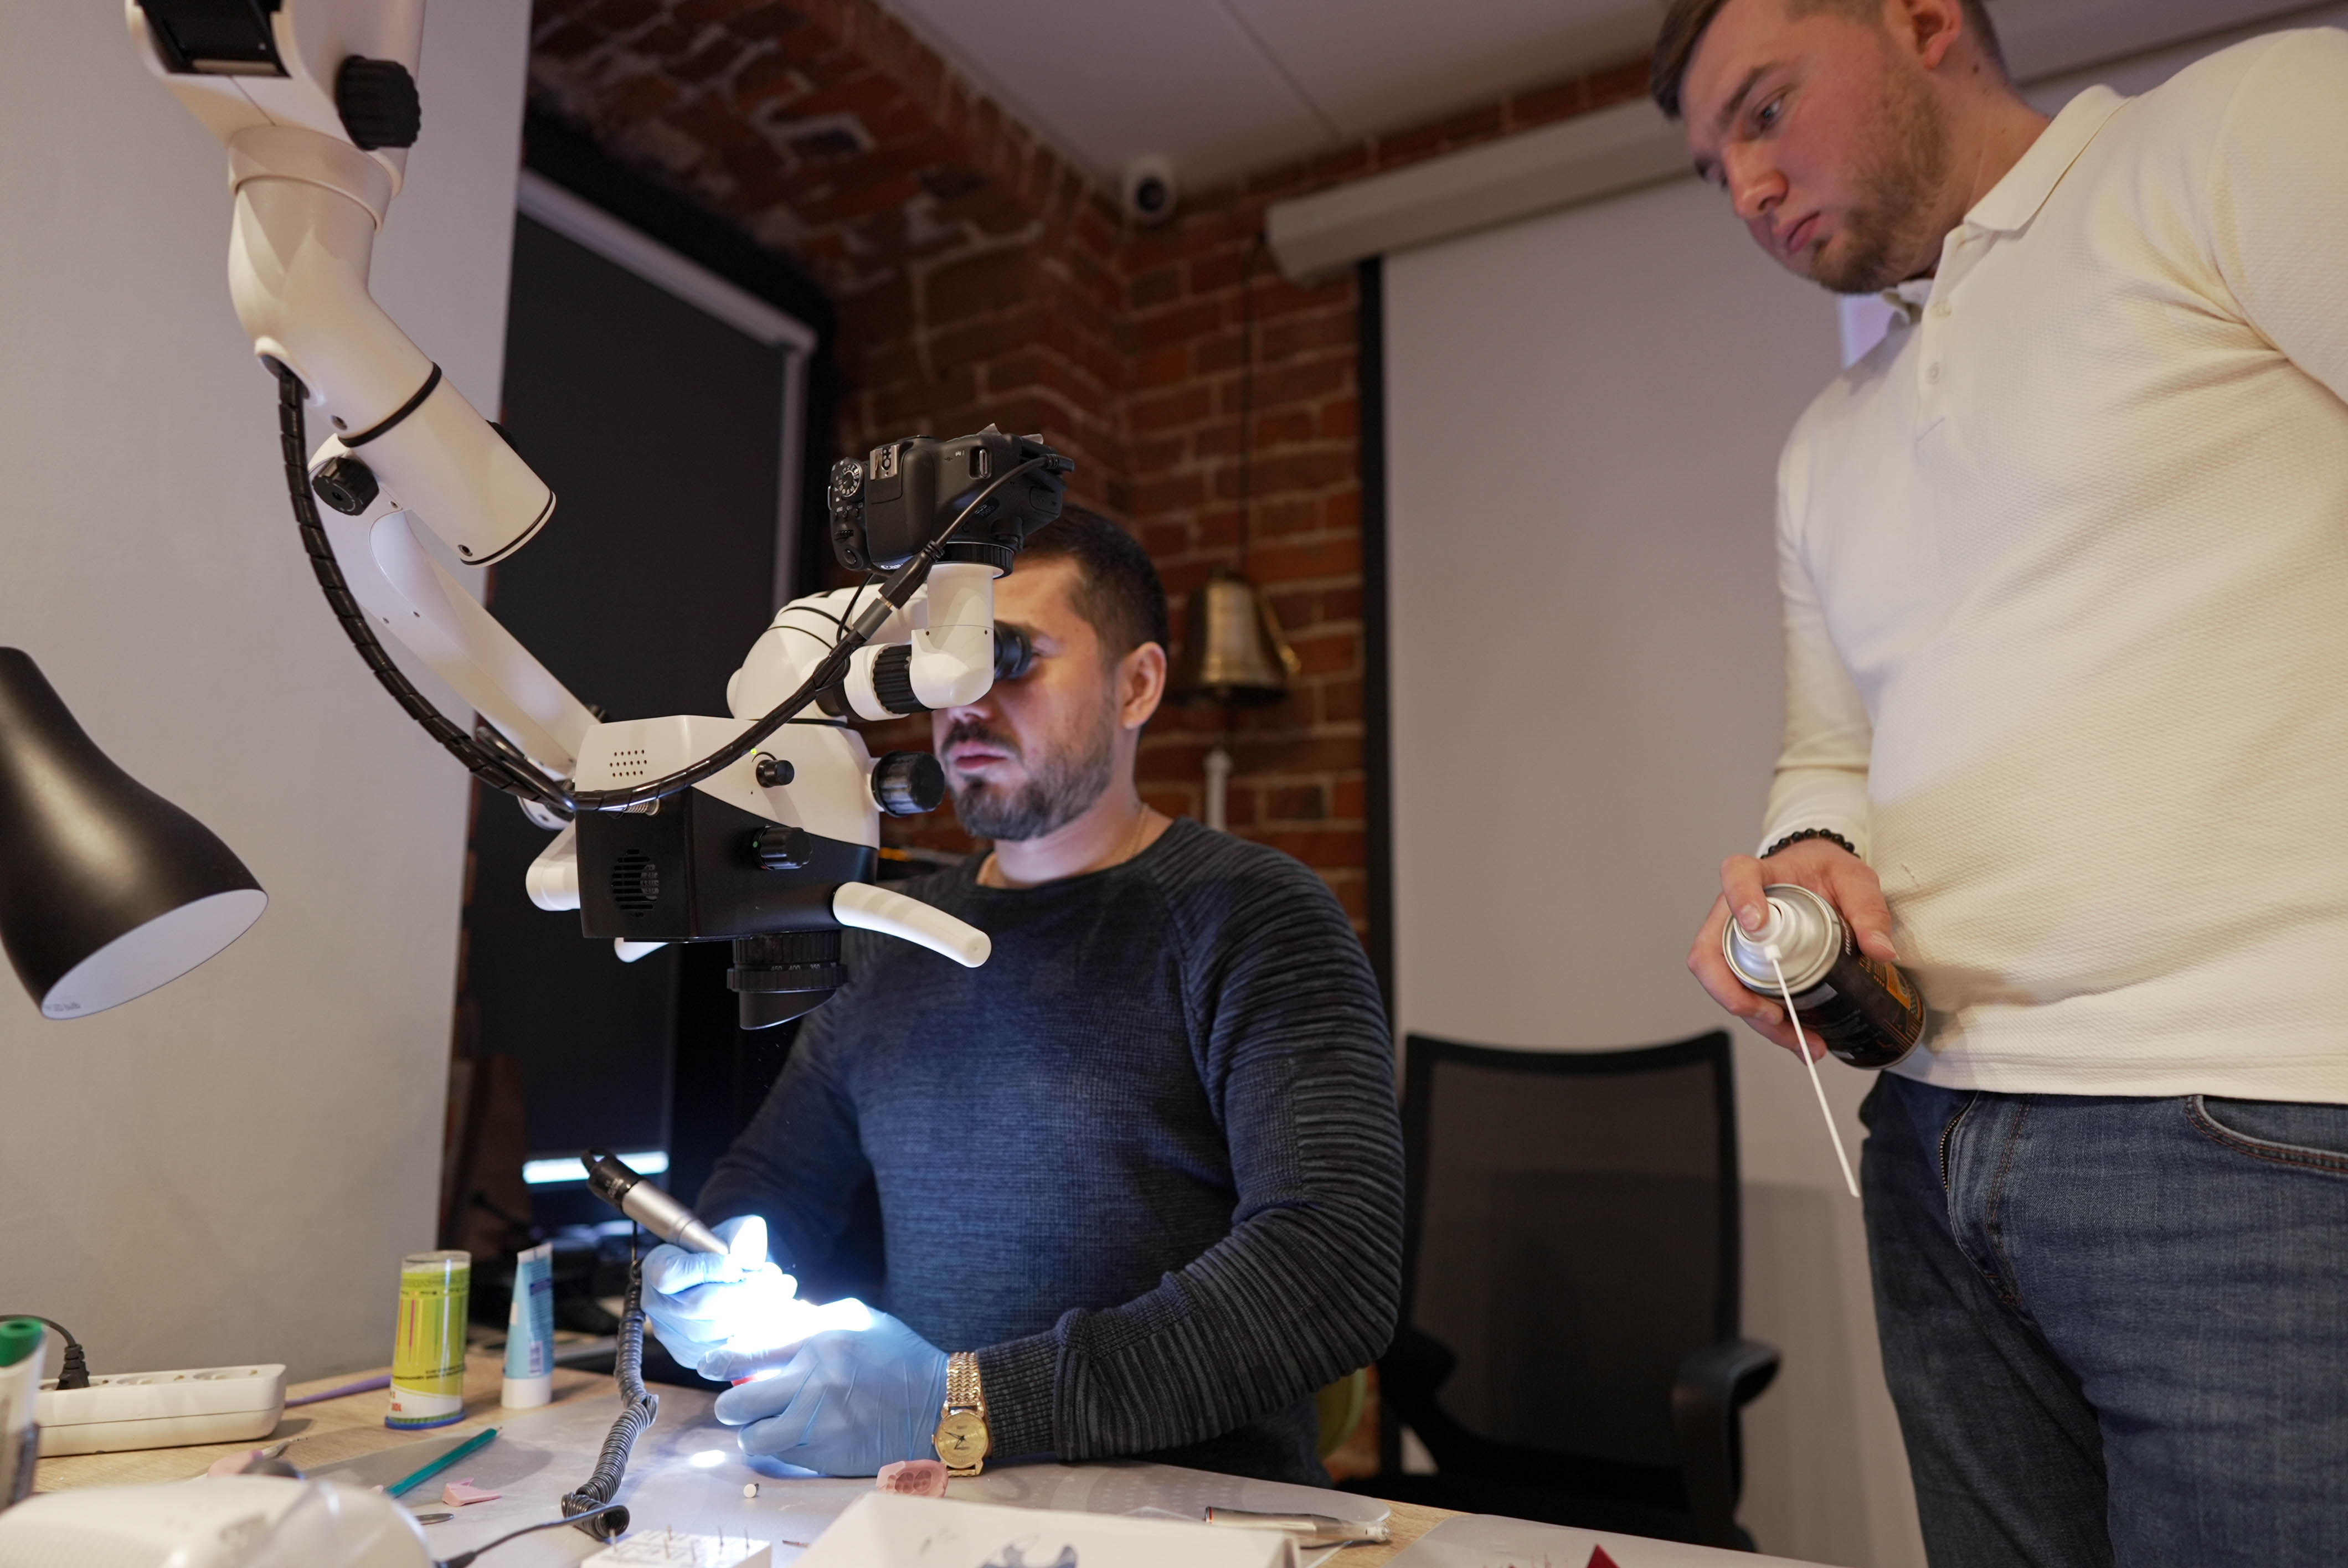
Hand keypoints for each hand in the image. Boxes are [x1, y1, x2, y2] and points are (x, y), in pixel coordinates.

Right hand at [640, 1215, 795, 1370]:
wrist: (718, 1276)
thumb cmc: (724, 1249)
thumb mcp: (733, 1230)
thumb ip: (741, 1236)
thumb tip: (748, 1262)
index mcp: (657, 1267)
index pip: (673, 1274)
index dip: (710, 1270)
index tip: (738, 1265)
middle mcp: (657, 1305)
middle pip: (698, 1306)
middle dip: (743, 1293)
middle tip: (773, 1281)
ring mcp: (671, 1334)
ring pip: (713, 1331)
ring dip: (754, 1312)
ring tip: (779, 1293)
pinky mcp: (689, 1355)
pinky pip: (722, 1350)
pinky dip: (753, 1332)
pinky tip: (772, 1313)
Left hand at [711, 1309, 949, 1475]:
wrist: (934, 1405)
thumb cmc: (896, 1355)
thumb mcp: (856, 1318)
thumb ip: (808, 1319)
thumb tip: (765, 1325)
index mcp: (819, 1340)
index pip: (749, 1350)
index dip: (719, 1359)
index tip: (707, 1365)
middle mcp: (813, 1381)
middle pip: (738, 1400)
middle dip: (730, 1403)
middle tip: (735, 1402)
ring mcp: (818, 1423)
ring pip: (751, 1437)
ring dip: (750, 1432)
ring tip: (761, 1425)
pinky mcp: (825, 1455)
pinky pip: (779, 1456)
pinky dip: (778, 1447)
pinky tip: (791, 1436)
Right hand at [1688, 837, 1896, 1059]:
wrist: (1820, 882)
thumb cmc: (1826, 874)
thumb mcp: (1854, 881)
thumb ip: (1868, 909)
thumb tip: (1880, 949)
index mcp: (1759, 876)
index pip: (1736, 876)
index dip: (1739, 900)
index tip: (1756, 924)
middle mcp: (1735, 913)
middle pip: (1710, 952)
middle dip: (1733, 991)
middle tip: (1769, 1011)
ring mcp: (1737, 945)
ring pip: (1727, 986)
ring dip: (1756, 1019)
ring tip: (1799, 1039)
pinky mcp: (1750, 969)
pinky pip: (1747, 999)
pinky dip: (1771, 1026)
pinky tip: (1801, 1041)